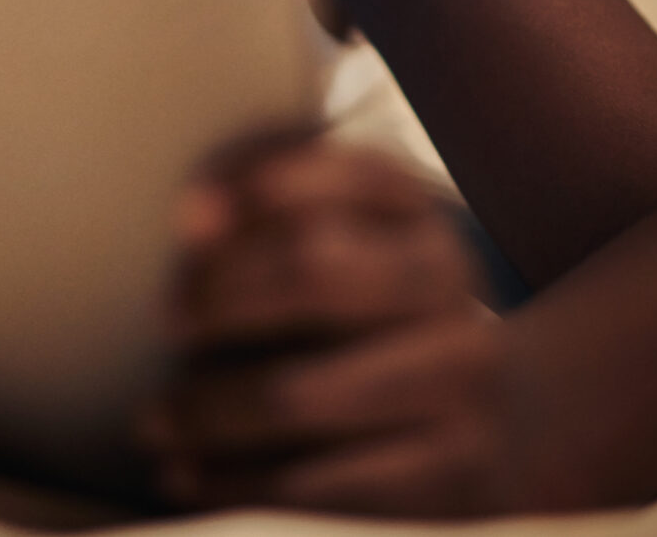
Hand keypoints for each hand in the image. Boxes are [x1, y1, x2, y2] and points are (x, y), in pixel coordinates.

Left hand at [144, 139, 518, 516]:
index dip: (255, 185)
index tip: (183, 220)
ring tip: (156, 421)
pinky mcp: (451, 475)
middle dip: (219, 298)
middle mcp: (449, 289)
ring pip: (297, 394)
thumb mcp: (344, 247)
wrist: (500, 424)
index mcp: (419, 216)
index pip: (342, 173)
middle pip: (312, 272)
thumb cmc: (374, 325)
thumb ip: (263, 211)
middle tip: (167, 324)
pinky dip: (233, 482)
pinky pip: (317, 484)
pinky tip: (190, 474)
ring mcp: (459, 385)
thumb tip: (195, 218)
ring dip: (205, 409)